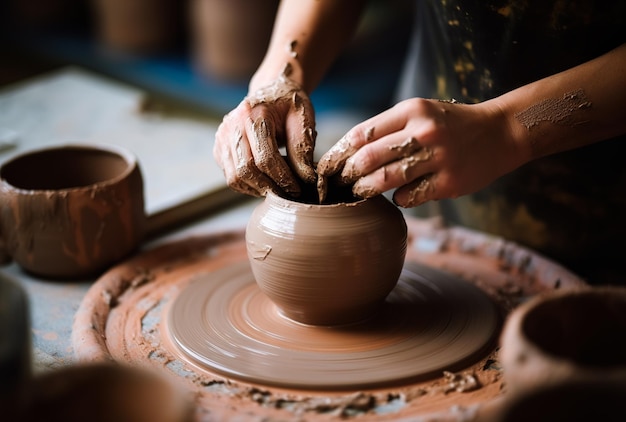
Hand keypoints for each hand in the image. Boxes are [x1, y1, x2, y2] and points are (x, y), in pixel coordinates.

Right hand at [213, 70, 316, 196]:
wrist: (271, 92)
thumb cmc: (289, 105)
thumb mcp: (303, 120)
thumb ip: (303, 149)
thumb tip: (306, 179)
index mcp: (253, 114)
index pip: (265, 157)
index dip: (282, 179)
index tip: (297, 190)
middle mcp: (232, 124)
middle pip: (246, 170)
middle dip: (269, 187)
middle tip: (288, 194)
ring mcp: (222, 136)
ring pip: (235, 177)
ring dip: (257, 189)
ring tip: (277, 188)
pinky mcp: (219, 148)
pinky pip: (230, 176)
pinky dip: (248, 185)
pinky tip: (265, 182)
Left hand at [317, 98, 525, 206]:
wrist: (500, 132)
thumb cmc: (450, 125)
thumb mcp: (420, 112)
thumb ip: (388, 128)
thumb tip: (348, 153)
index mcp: (412, 110)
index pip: (363, 133)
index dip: (339, 152)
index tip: (327, 166)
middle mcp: (423, 131)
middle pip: (369, 157)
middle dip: (347, 174)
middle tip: (339, 183)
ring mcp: (438, 157)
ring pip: (387, 178)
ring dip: (366, 189)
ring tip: (359, 192)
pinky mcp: (449, 181)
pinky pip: (411, 196)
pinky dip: (399, 198)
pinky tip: (399, 196)